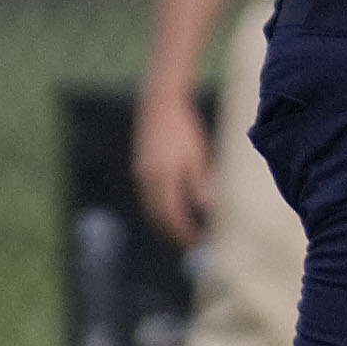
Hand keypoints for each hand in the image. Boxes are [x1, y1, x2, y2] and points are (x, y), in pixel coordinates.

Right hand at [133, 93, 216, 247]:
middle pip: (158, 214)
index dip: (183, 231)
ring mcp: (140, 172)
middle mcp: (147, 178)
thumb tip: (208, 208)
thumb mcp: (197, 155)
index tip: (195, 242)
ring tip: (181, 229)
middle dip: (172, 230)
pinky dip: (158, 206)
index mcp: (163, 176)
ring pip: (150, 206)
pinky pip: (147, 195)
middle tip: (188, 242)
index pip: (172, 214)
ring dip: (164, 220)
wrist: (159, 103)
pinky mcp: (139, 166)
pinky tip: (171, 207)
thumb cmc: (184, 128)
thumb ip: (200, 183)